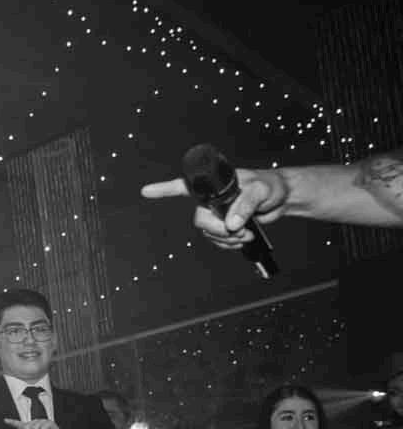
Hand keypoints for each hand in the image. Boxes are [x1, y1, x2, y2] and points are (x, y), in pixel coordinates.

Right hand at [141, 168, 287, 248]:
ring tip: (247, 233)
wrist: (283, 199)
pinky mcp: (225, 226)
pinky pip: (218, 241)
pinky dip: (231, 244)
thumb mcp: (261, 190)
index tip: (146, 191)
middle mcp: (211, 199)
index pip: (185, 186)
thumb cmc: (272, 185)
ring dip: (228, 238)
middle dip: (217, 230)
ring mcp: (217, 214)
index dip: (164, 190)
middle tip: (238, 230)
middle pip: (199, 219)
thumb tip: (231, 223)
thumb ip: (245, 205)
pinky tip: (244, 238)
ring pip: (209, 233)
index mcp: (215, 184)